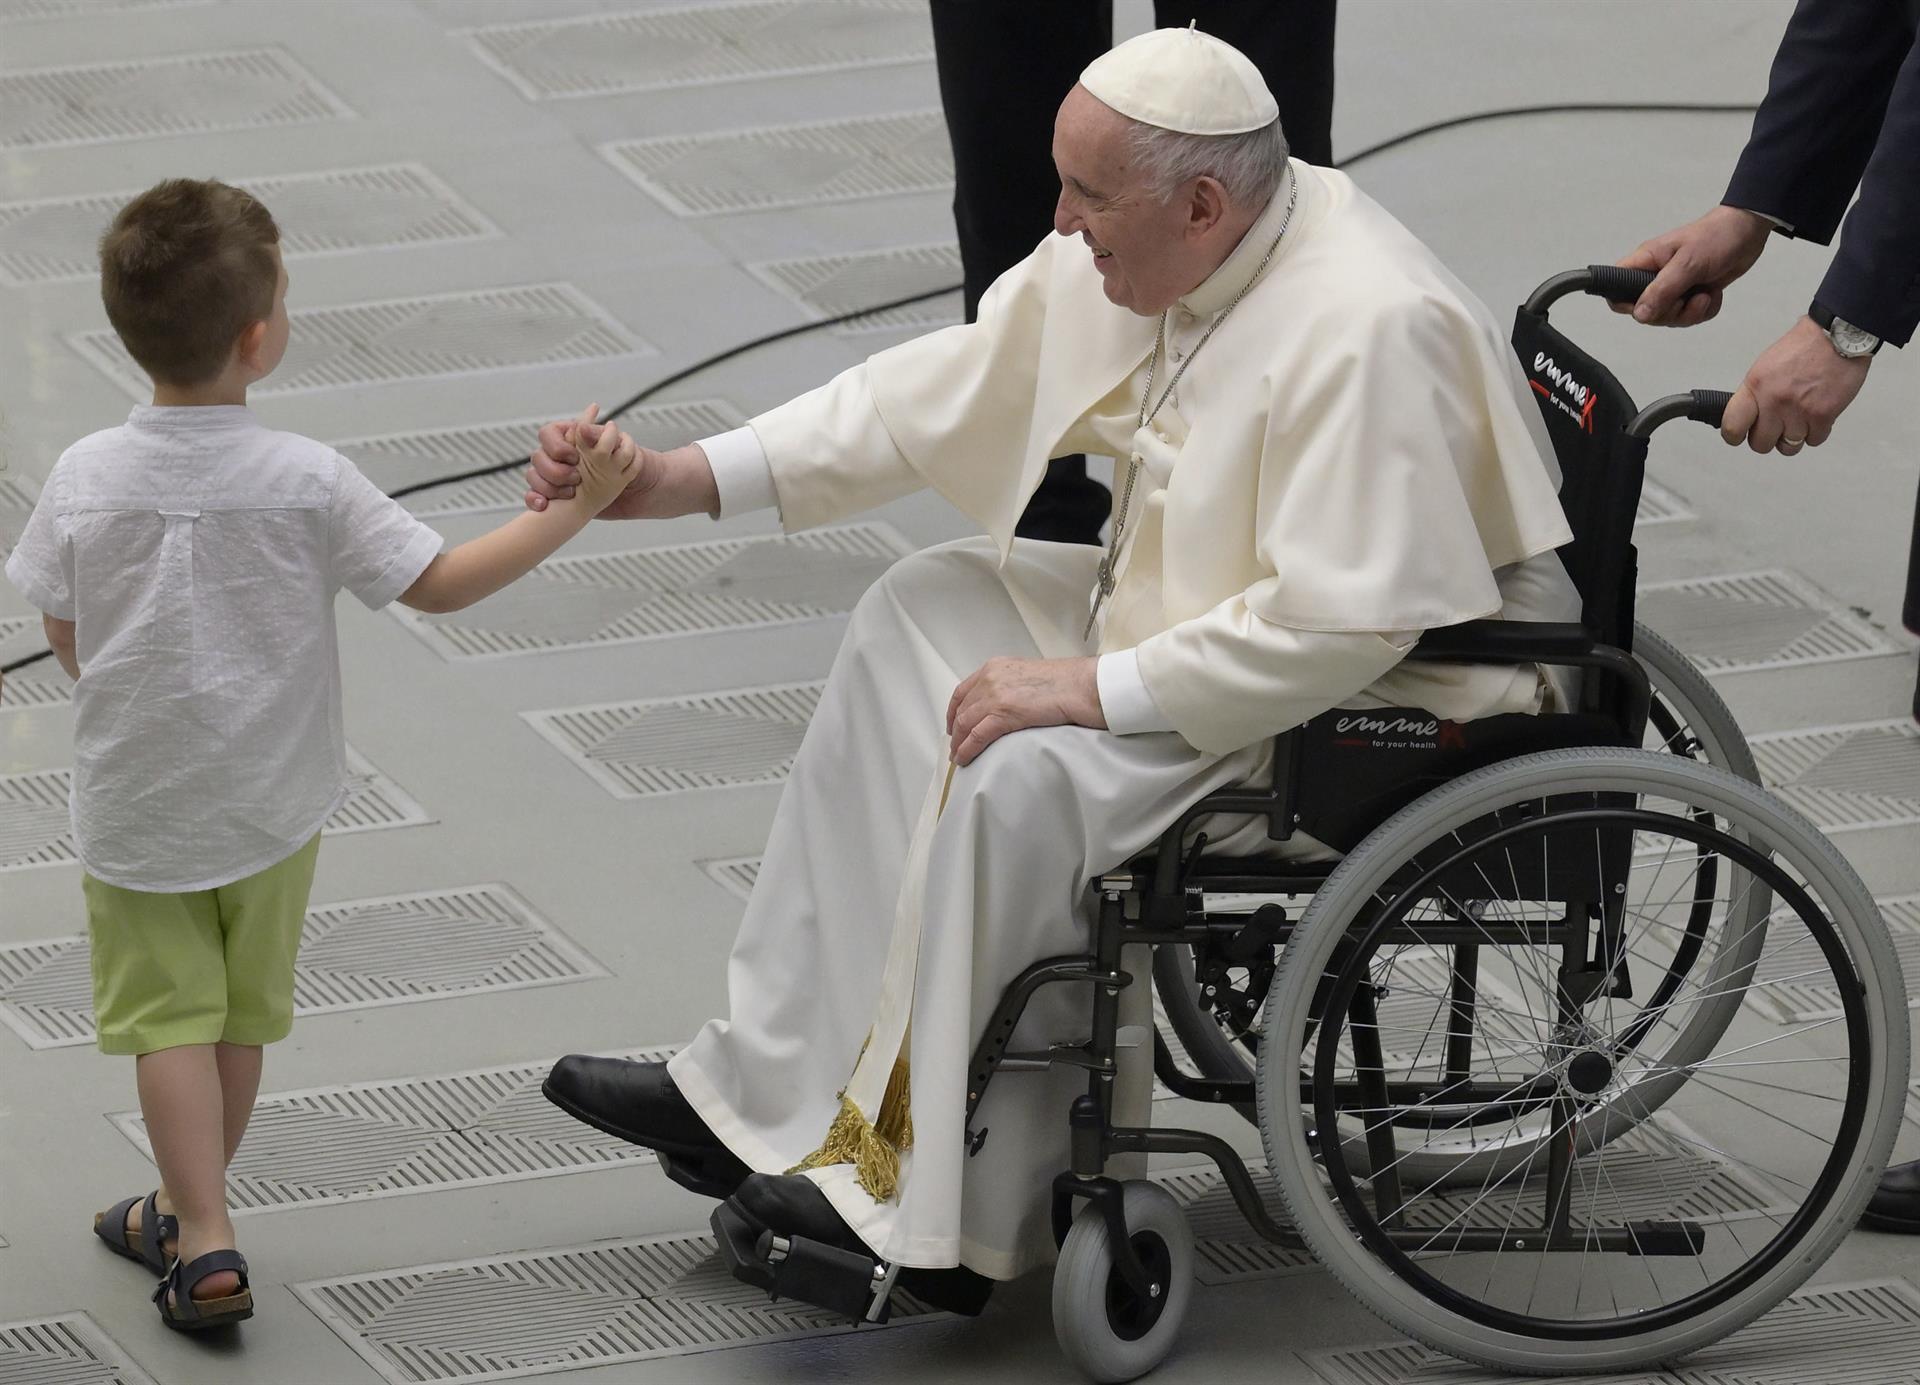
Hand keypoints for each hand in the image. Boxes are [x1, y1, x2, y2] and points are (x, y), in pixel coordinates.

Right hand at [525, 408, 667, 518]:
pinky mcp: (560, 498)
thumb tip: (583, 423)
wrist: (646, 491)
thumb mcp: (619, 446)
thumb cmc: (634, 462)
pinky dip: (536, 501)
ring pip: (535, 478)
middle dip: (554, 470)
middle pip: (538, 457)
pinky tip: (543, 505)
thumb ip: (599, 435)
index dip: (557, 445)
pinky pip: (536, 498)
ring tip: (570, 493)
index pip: (548, 434)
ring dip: (547, 486)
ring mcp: (560, 478)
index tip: (573, 456)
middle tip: (577, 478)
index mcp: (575, 438)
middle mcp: (565, 457)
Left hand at [945, 656, 1105, 765]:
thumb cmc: (1064, 682)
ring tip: (958, 756)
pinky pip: (976, 736)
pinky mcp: (1003, 714)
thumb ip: (1009, 684)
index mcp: (994, 667)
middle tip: (955, 745)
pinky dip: (967, 749)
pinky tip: (964, 759)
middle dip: (955, 730)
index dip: (954, 710)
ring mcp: (994, 696)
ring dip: (958, 743)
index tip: (953, 723)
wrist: (1079, 686)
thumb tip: (1004, 703)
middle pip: (962, 709)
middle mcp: (989, 679)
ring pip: (965, 724)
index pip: (963, 690)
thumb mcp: (1027, 674)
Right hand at [1614, 204, 1772, 326]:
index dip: (1625, 304)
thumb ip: (1661, 290)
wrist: (1749, 230)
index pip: (1615, 288)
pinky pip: (1690, 316)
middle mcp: (1655, 276)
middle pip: (1644, 312)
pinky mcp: (1691, 293)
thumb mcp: (1688, 263)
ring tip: (1704, 294)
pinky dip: (1704, 311)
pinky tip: (1712, 293)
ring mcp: (1674, 286)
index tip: (1648, 306)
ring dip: (1690, 313)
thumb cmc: (1717, 236)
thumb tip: (1640, 315)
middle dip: (1668, 313)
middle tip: (1686, 298)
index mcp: (1646, 262)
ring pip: (1668, 317)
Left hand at [1720, 316, 1870, 453]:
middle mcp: (1774, 401)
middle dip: (1767, 439)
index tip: (1739, 436)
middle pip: (1760, 444)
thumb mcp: (1765, 367)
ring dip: (1793, 438)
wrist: (1838, 337)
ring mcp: (1799, 411)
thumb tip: (1749, 417)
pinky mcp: (1823, 416)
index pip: (1732, 426)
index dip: (1734, 435)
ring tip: (1798, 420)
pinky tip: (1815, 416)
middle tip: (1774, 427)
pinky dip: (1816, 432)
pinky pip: (1814, 440)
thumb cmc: (1804, 347)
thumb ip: (1755, 394)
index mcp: (1755, 386)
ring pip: (1788, 447)